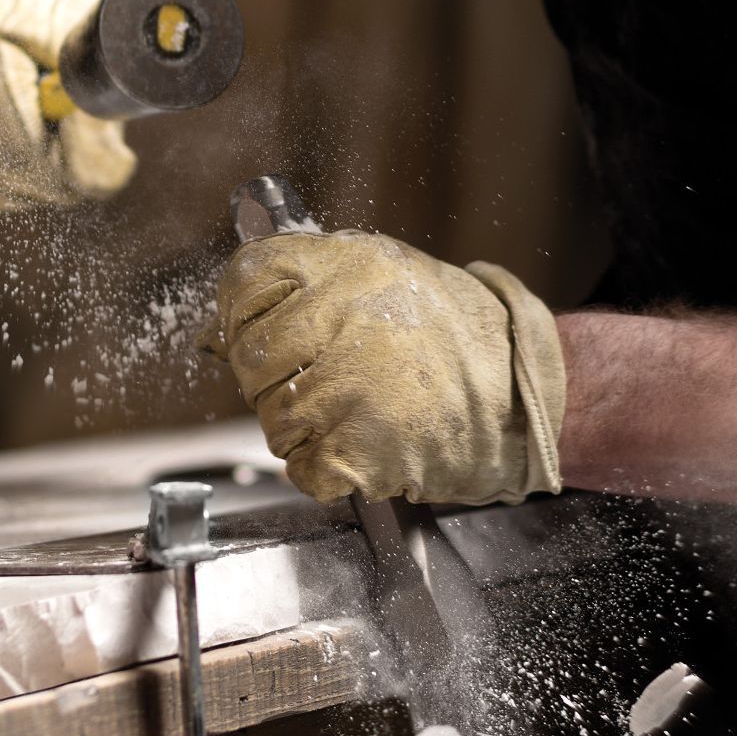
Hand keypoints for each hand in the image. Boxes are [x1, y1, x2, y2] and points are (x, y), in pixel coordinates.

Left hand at [205, 230, 565, 504]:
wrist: (521, 395)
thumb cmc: (453, 340)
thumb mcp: (383, 278)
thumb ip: (302, 291)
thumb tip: (215, 335)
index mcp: (348, 266)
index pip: (246, 281)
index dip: (243, 314)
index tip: (259, 333)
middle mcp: (344, 320)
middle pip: (251, 360)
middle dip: (275, 380)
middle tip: (324, 381)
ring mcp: (349, 389)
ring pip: (272, 420)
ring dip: (304, 428)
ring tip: (356, 414)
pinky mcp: (358, 450)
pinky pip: (302, 469)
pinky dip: (325, 469)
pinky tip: (363, 446)